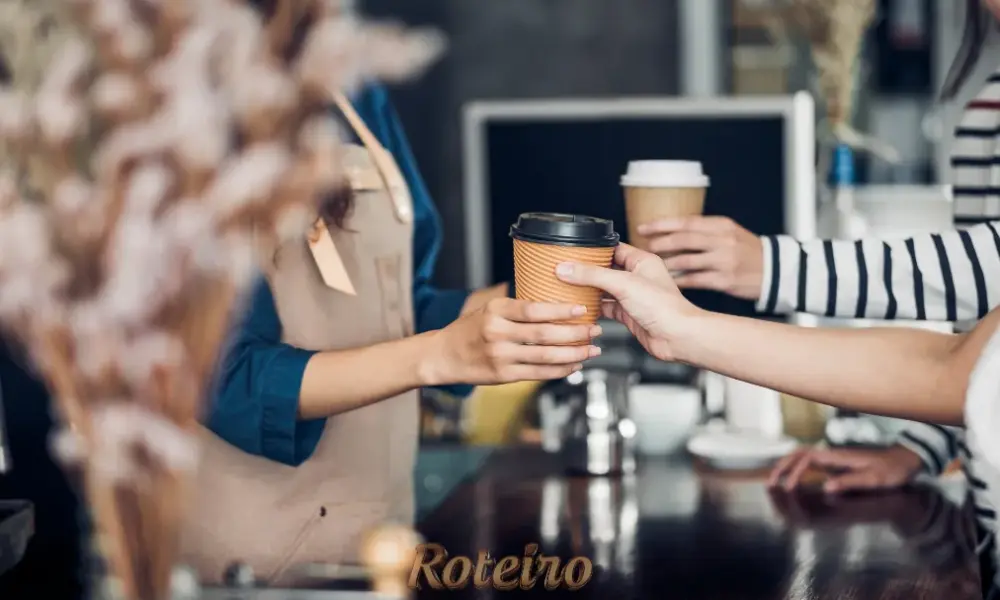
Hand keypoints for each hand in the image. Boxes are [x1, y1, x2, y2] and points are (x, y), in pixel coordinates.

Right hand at [430, 298, 600, 384]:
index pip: (534, 309)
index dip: (561, 311)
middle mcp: (497, 333)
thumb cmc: (469, 329)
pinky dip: (559, 370)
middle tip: (595, 330)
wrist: (443, 356)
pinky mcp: (503, 375)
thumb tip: (553, 300)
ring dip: (573, 354)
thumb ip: (516, 307)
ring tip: (592, 350)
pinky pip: (538, 374)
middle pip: (544, 334)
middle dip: (575, 333)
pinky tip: (574, 365)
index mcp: (496, 311)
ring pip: (545, 356)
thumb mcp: (487, 308)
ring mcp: (500, 356)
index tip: (581, 310)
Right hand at [554, 243, 700, 361]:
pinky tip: (582, 307)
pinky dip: (594, 308)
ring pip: (605, 289)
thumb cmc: (664, 307)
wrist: (677, 337)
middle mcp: (638, 277)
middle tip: (567, 269)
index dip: (594, 249)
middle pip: (606, 269)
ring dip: (589, 290)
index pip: (613, 248)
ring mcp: (633, 297)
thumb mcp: (623, 284)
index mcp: (642, 261)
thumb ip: (593, 275)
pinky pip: (607, 308)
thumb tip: (567, 268)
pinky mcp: (629, 315)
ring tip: (568, 287)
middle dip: (588, 271)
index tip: (574, 251)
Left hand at [637, 217, 763, 300]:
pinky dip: (679, 280)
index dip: (662, 224)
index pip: (686, 222)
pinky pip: (694, 280)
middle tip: (645, 247)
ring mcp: (724, 261)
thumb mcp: (729, 232)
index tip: (644, 227)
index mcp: (721, 225)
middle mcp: (722, 241)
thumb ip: (704, 230)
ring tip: (653, 265)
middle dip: (660, 243)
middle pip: (684, 239)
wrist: (775, 270)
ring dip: (666, 263)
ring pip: (686, 261)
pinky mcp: (724, 280)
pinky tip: (668, 281)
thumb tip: (670, 232)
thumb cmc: (747, 251)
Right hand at [768, 444, 924, 493]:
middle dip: (782, 466)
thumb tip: (826, 487)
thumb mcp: (874, 479)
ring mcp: (833, 458)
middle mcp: (831, 454)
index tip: (790, 488)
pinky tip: (793, 480)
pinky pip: (810, 463)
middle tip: (769, 482)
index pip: (807, 459)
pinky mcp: (835, 464)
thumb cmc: (891, 470)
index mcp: (837, 456)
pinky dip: (796, 469)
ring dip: (786, 466)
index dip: (794, 472)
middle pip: (798, 454)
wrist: (905, 460)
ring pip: (802, 457)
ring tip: (775, 480)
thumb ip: (850, 482)